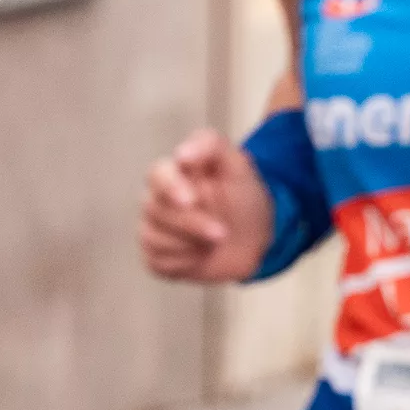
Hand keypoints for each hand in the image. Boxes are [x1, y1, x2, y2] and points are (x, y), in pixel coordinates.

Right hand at [139, 127, 273, 283]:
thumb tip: (180, 154)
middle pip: (155, 209)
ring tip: (217, 241)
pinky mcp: (157, 257)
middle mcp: (157, 200)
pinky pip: (158, 262)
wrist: (256, 238)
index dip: (170, 187)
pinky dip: (185, 263)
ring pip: (154, 238)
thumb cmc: (243, 197)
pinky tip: (202, 256)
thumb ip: (211, 146)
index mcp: (174, 174)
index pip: (157, 174)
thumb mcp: (238, 166)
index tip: (190, 200)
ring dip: (191, 244)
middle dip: (191, 224)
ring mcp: (154, 229)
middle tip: (222, 233)